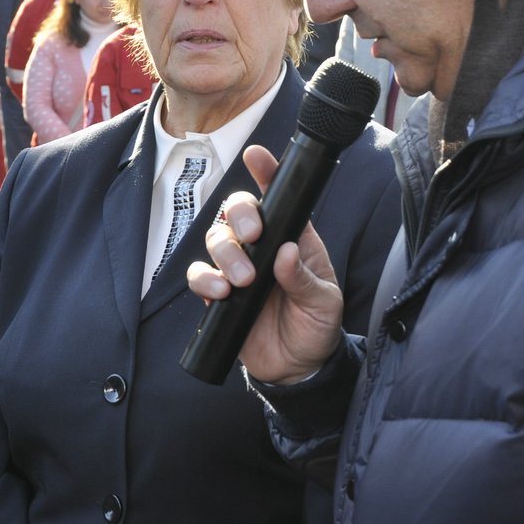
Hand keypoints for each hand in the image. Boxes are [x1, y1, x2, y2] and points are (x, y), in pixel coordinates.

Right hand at [186, 145, 344, 384]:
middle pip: (237, 210)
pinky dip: (204, 279)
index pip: (279, 198)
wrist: (297, 368)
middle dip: (239, 214)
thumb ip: (303, 278)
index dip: (266, 173)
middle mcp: (262, 246)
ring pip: (216, 238)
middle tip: (252, 237)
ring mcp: (238, 267)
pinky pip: (199, 275)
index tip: (255, 155)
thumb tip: (285, 252)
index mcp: (294, 238)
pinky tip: (220, 293)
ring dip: (224, 253)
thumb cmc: (317, 326)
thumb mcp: (324, 303)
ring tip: (242, 280)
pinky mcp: (219, 293)